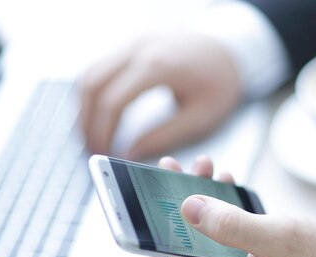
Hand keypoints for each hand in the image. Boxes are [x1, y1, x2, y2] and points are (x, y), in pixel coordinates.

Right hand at [80, 34, 240, 159]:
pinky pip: (99, 67)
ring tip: (90, 135)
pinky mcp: (130, 44)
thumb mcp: (200, 117)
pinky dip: (92, 93)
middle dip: (86, 121)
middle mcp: (138, 48)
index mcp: (158, 66)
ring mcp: (131, 42)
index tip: (103, 153)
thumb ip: (164, 137)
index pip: (113, 101)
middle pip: (92, 85)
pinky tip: (97, 115)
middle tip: (91, 148)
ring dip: (84, 107)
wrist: (231, 46)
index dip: (102, 132)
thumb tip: (130, 154)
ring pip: (90, 74)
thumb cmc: (221, 81)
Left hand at [157, 156, 315, 256]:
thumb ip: (229, 224)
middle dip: (188, 204)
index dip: (168, 214)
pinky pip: (217, 253)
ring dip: (205, 210)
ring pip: (202, 247)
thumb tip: (187, 208)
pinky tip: (224, 193)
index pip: (176, 254)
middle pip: (187, 248)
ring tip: (211, 172)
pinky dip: (219, 225)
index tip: (165, 177)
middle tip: (188, 167)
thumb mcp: (279, 238)